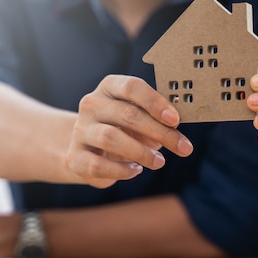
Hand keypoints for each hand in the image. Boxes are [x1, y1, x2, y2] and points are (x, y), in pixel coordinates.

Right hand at [65, 75, 193, 187]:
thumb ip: (157, 118)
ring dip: (141, 152)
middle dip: (160, 132)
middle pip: (127, 114)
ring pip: (110, 138)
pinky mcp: (75, 157)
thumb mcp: (140, 118)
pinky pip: (98, 165)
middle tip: (183, 147)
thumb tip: (177, 127)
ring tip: (159, 162)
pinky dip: (121, 170)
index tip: (175, 119)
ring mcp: (80, 131)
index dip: (155, 102)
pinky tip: (136, 170)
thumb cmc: (123, 129)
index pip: (131, 87)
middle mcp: (92, 105)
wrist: (86, 149)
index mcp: (110, 88)